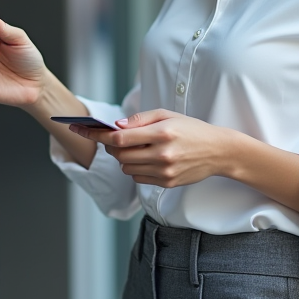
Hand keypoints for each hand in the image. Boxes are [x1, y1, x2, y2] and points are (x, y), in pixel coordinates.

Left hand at [68, 109, 233, 187]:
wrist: (219, 151)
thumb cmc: (192, 129)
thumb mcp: (168, 115)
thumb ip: (140, 120)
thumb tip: (115, 126)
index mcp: (162, 133)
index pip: (119, 139)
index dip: (96, 135)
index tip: (80, 129)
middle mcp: (162, 155)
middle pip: (119, 156)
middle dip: (112, 147)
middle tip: (117, 139)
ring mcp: (164, 172)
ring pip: (126, 168)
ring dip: (124, 158)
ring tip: (139, 148)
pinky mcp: (167, 183)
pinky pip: (137, 178)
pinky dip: (136, 169)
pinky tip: (148, 160)